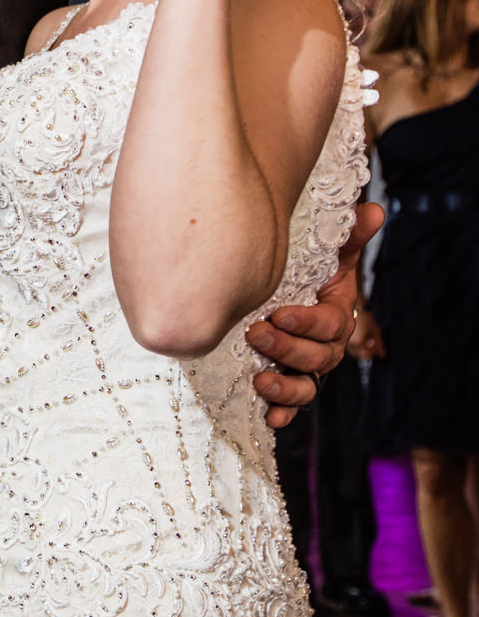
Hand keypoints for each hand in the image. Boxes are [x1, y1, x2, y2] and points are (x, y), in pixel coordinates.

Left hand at [246, 200, 382, 426]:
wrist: (277, 289)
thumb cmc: (305, 270)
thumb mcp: (325, 252)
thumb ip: (346, 236)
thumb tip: (372, 210)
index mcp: (335, 315)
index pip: (330, 324)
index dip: (308, 323)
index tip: (279, 313)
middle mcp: (324, 346)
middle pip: (316, 357)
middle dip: (287, 349)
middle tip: (256, 334)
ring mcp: (305, 367)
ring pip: (306, 386)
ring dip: (286, 388)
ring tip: (261, 380)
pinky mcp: (285, 381)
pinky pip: (291, 406)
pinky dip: (283, 414)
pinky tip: (269, 418)